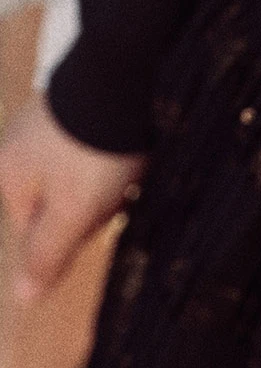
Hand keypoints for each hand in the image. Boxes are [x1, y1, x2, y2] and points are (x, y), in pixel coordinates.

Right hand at [0, 94, 143, 300]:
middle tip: (121, 187)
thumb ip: (46, 256)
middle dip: (94, 200)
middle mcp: (24, 139)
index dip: (73, 232)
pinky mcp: (87, 92)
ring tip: (135, 161)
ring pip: (85, 164)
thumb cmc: (93, 148)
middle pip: (62, 195)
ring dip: (113, 170)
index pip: (36, 228)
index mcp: (10, 170)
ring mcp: (54, 112)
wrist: (124, 68)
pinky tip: (140, 137)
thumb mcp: (71, 213)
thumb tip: (22, 299)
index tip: (99, 217)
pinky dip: (122, 141)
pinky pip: (103, 133)